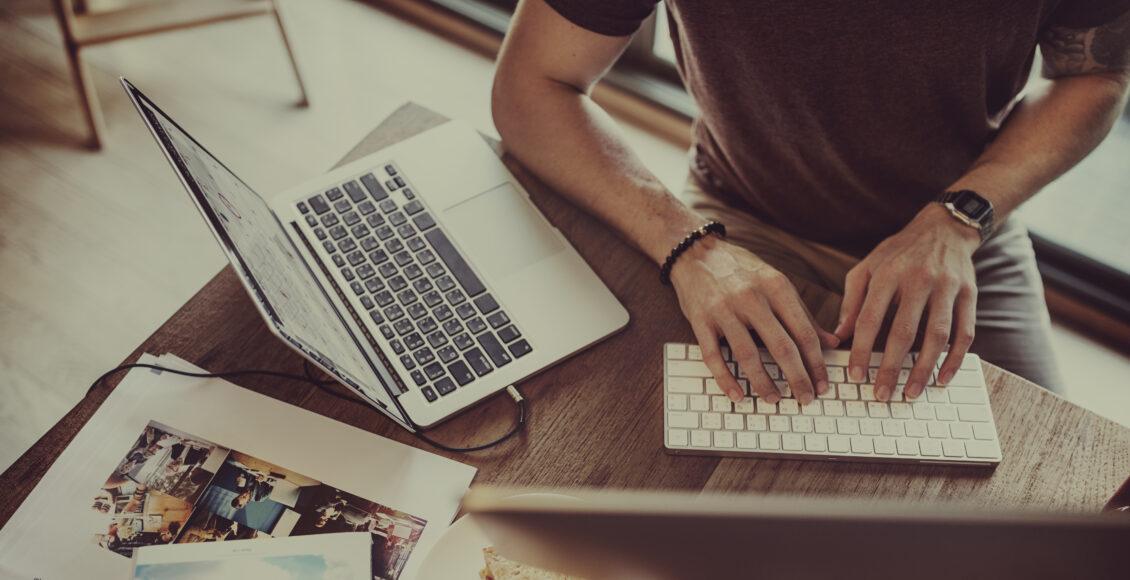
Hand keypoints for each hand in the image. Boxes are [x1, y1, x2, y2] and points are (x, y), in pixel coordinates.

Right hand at [670, 236, 838, 404]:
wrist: (695, 251)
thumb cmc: (740, 269)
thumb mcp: (776, 283)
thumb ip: (802, 314)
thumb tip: (832, 342)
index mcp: (776, 287)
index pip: (804, 332)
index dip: (816, 363)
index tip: (823, 384)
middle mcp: (751, 297)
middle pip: (781, 346)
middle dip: (797, 378)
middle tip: (806, 399)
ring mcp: (723, 309)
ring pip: (747, 355)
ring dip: (763, 383)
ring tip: (774, 400)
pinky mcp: (700, 320)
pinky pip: (713, 356)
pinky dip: (725, 379)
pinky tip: (737, 394)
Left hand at [835, 204, 979, 400]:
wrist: (944, 228)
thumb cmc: (898, 252)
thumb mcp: (867, 267)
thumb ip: (852, 300)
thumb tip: (839, 336)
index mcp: (888, 273)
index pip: (870, 318)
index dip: (861, 349)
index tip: (855, 375)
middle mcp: (919, 279)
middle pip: (903, 331)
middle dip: (891, 367)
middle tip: (881, 395)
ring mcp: (948, 287)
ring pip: (937, 336)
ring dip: (924, 369)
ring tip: (911, 393)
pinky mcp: (969, 295)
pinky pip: (965, 333)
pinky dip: (955, 359)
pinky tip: (943, 378)